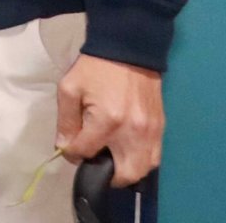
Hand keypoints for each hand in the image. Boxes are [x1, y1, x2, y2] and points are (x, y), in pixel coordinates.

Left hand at [55, 53, 164, 185]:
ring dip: (125, 171)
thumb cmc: (95, 69)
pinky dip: (140, 161)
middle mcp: (133, 133)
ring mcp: (151, 133)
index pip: (86, 152)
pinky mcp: (161, 129)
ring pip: (143, 170)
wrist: (128, 50)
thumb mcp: (69, 89)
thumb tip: (64, 148)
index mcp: (106, 121)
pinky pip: (154, 158)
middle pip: (123, 175)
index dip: (72, 154)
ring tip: (110, 158)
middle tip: (94, 162)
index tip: (69, 147)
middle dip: (105, 175)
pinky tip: (126, 151)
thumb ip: (65, 121)